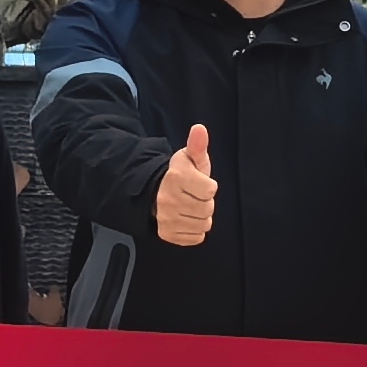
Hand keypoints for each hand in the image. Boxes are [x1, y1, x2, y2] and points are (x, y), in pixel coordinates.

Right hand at [156, 123, 217, 247]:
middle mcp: (168, 200)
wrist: (156, 193)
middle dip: (205, 202)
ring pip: (204, 225)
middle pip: (208, 209)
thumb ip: (197, 145)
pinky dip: (195, 230)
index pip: (211, 190)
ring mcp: (166, 220)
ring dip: (202, 217)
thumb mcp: (190, 158)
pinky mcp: (167, 235)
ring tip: (191, 207)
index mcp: (176, 178)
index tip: (198, 182)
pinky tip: (187, 219)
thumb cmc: (181, 175)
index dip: (208, 185)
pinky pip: (196, 237)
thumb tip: (199, 129)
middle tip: (194, 196)